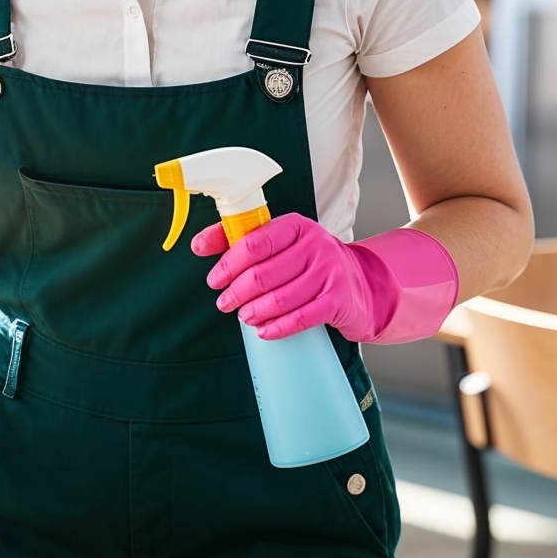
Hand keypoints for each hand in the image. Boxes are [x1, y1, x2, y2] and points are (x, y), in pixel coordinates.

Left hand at [192, 214, 458, 343]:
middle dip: (237, 292)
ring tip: (243, 316)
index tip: (214, 279)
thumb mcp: (280, 243)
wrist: (358, 283)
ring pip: (280, 298)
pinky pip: (301, 318)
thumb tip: (199, 244)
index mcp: (296, 226)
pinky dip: (278, 328)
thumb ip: (239, 239)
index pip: (255, 242)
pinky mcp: (337, 300)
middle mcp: (315, 245)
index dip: (229, 263)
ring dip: (255, 311)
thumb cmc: (308, 263)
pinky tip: (264, 331)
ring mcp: (329, 273)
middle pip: (264, 273)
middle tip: (224, 303)